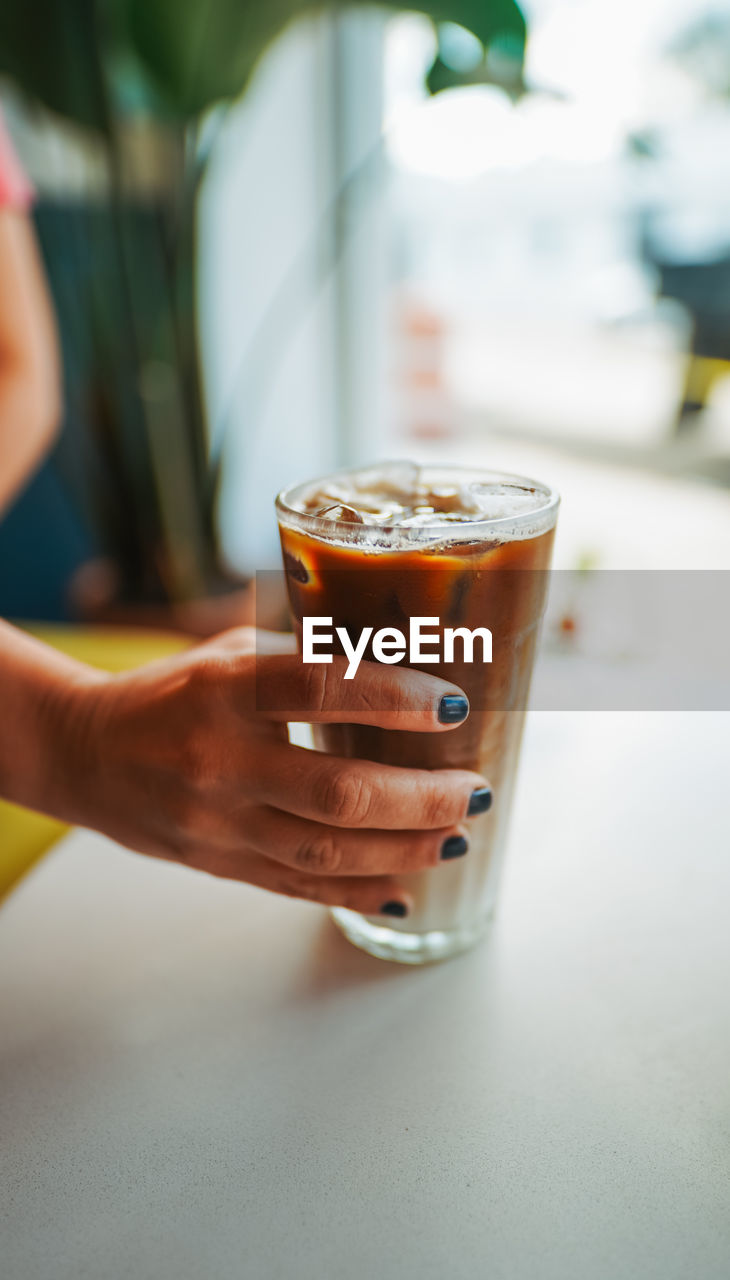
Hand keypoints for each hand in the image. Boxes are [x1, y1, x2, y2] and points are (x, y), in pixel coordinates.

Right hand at [61, 628, 488, 917]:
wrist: (85, 753)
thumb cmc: (172, 692)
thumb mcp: (231, 655)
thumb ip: (306, 661)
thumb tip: (409, 660)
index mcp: (225, 689)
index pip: (319, 689)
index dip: (394, 698)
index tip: (455, 707)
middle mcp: (220, 759)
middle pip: (338, 792)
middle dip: (422, 798)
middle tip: (473, 791)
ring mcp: (216, 822)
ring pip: (326, 852)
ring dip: (404, 849)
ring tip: (456, 838)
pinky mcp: (216, 864)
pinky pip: (297, 888)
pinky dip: (358, 893)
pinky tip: (405, 890)